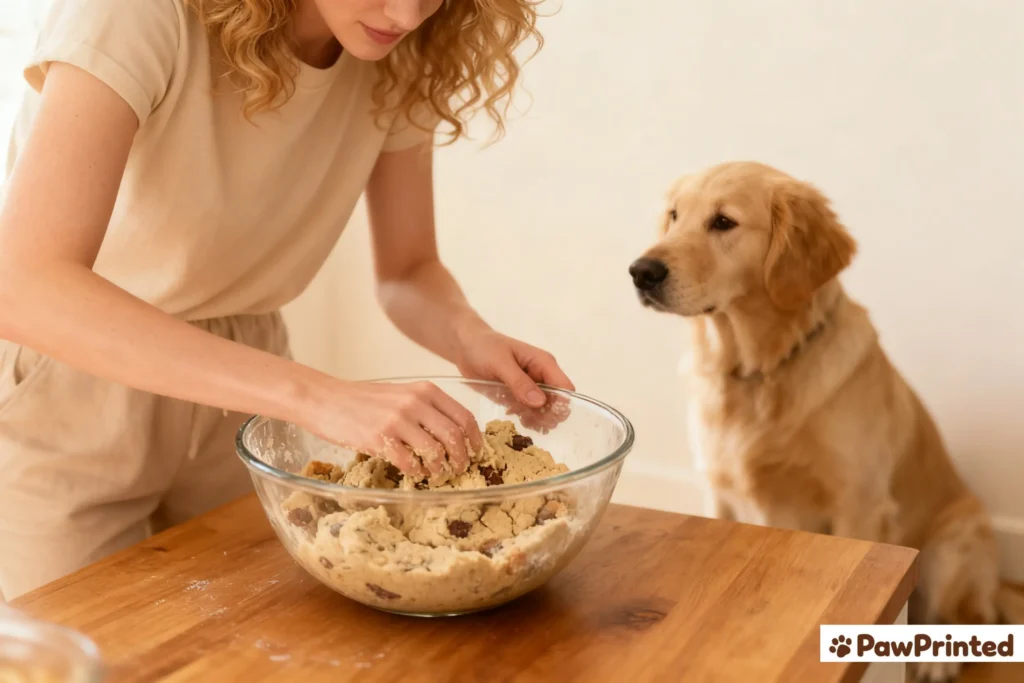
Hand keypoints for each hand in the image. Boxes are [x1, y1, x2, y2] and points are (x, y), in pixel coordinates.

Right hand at [296, 379, 483, 477]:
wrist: (325, 398)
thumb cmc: (363, 400)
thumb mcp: (401, 394)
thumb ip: (426, 408)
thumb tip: (452, 435)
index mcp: (425, 390)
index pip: (464, 416)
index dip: (475, 440)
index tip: (476, 452)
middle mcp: (415, 402)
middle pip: (455, 436)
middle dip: (462, 458)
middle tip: (459, 469)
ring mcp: (398, 420)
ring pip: (435, 451)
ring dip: (440, 468)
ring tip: (436, 473)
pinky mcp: (380, 438)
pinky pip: (410, 463)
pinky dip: (417, 472)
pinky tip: (414, 473)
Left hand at [454, 326, 574, 432]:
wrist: (466, 346)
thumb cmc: (484, 348)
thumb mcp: (500, 363)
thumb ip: (519, 381)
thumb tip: (540, 402)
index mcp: (543, 363)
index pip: (564, 387)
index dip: (560, 404)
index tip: (544, 416)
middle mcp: (541, 376)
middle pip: (557, 402)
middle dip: (547, 415)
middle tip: (528, 421)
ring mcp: (531, 387)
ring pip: (544, 410)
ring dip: (536, 419)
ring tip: (519, 419)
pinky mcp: (520, 395)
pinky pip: (530, 411)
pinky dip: (525, 417)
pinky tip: (511, 413)